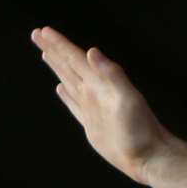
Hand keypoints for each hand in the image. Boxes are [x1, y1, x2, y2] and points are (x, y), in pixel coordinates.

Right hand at [32, 27, 181, 185]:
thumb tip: (92, 51)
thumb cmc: (141, 129)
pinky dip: (65, 95)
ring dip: (57, 67)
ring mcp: (92, 107)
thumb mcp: (128, 99)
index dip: (59, 44)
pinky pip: (73, 104)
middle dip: (53, 49)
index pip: (75, 58)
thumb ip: (112, 74)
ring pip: (69, 80)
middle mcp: (95, 91)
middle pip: (69, 65)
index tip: (42, 31)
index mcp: (100, 83)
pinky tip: (60, 88)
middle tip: (37, 34)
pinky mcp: (91, 123)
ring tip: (46, 53)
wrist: (149, 156)